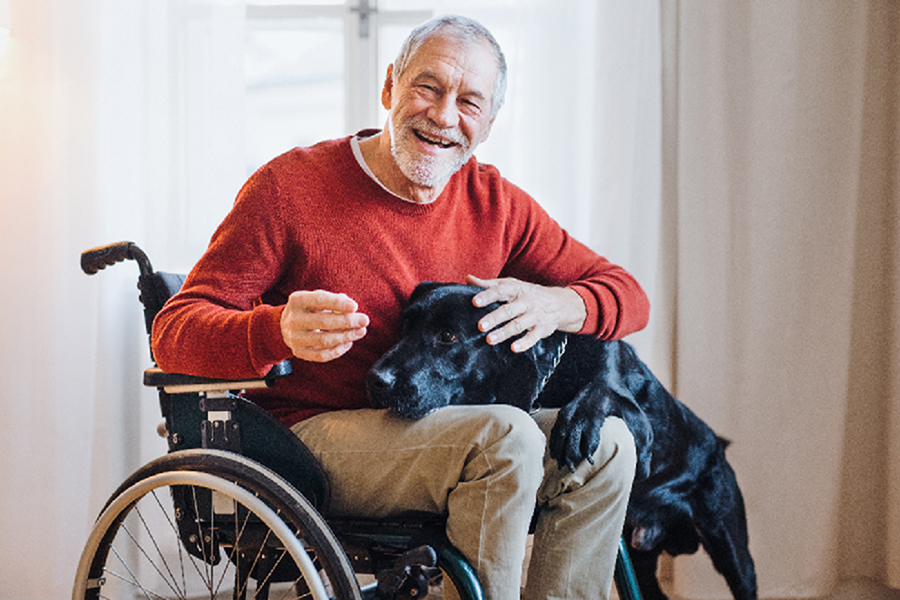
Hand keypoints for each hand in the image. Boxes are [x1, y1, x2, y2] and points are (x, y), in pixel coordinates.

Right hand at [280, 290, 368, 362]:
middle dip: (347, 322)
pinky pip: (322, 355)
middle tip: (364, 320)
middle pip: (323, 322)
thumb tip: (353, 308)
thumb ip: (336, 300)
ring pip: (324, 341)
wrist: (288, 325)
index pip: (319, 300)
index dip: (338, 303)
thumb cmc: (311, 309)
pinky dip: (338, 350)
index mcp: (297, 300)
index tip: (355, 306)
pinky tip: (348, 343)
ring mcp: (294, 338)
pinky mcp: (299, 352)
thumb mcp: (318, 299)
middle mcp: (293, 319)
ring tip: (360, 332)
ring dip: (346, 337)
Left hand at [467, 275, 585, 352]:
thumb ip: (489, 284)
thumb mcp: (511, 285)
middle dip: (494, 318)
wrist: (559, 303)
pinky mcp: (541, 329)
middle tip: (480, 326)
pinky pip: (533, 337)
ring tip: (489, 339)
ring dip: (504, 332)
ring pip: (518, 325)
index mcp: (516, 289)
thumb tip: (468, 279)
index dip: (487, 295)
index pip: (500, 291)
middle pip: (508, 310)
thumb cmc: (528, 294)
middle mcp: (526, 302)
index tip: (474, 301)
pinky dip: (524, 343)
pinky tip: (514, 348)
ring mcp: (534, 316)